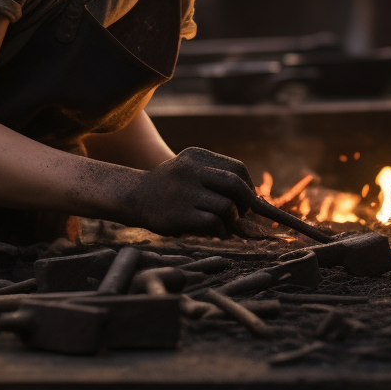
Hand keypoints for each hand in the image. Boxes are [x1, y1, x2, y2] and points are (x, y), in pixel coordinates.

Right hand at [114, 148, 255, 237]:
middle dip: (247, 204)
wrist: (133, 197)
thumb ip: (218, 182)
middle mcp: (191, 170)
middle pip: (236, 185)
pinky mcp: (180, 214)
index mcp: (196, 156)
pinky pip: (214, 223)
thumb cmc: (170, 189)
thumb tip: (257, 205)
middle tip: (244, 215)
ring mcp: (185, 192)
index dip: (248, 187)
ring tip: (226, 226)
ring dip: (233, 220)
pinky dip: (221, 231)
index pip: (237, 169)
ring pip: (228, 207)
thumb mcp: (191, 173)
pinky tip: (216, 233)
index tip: (248, 201)